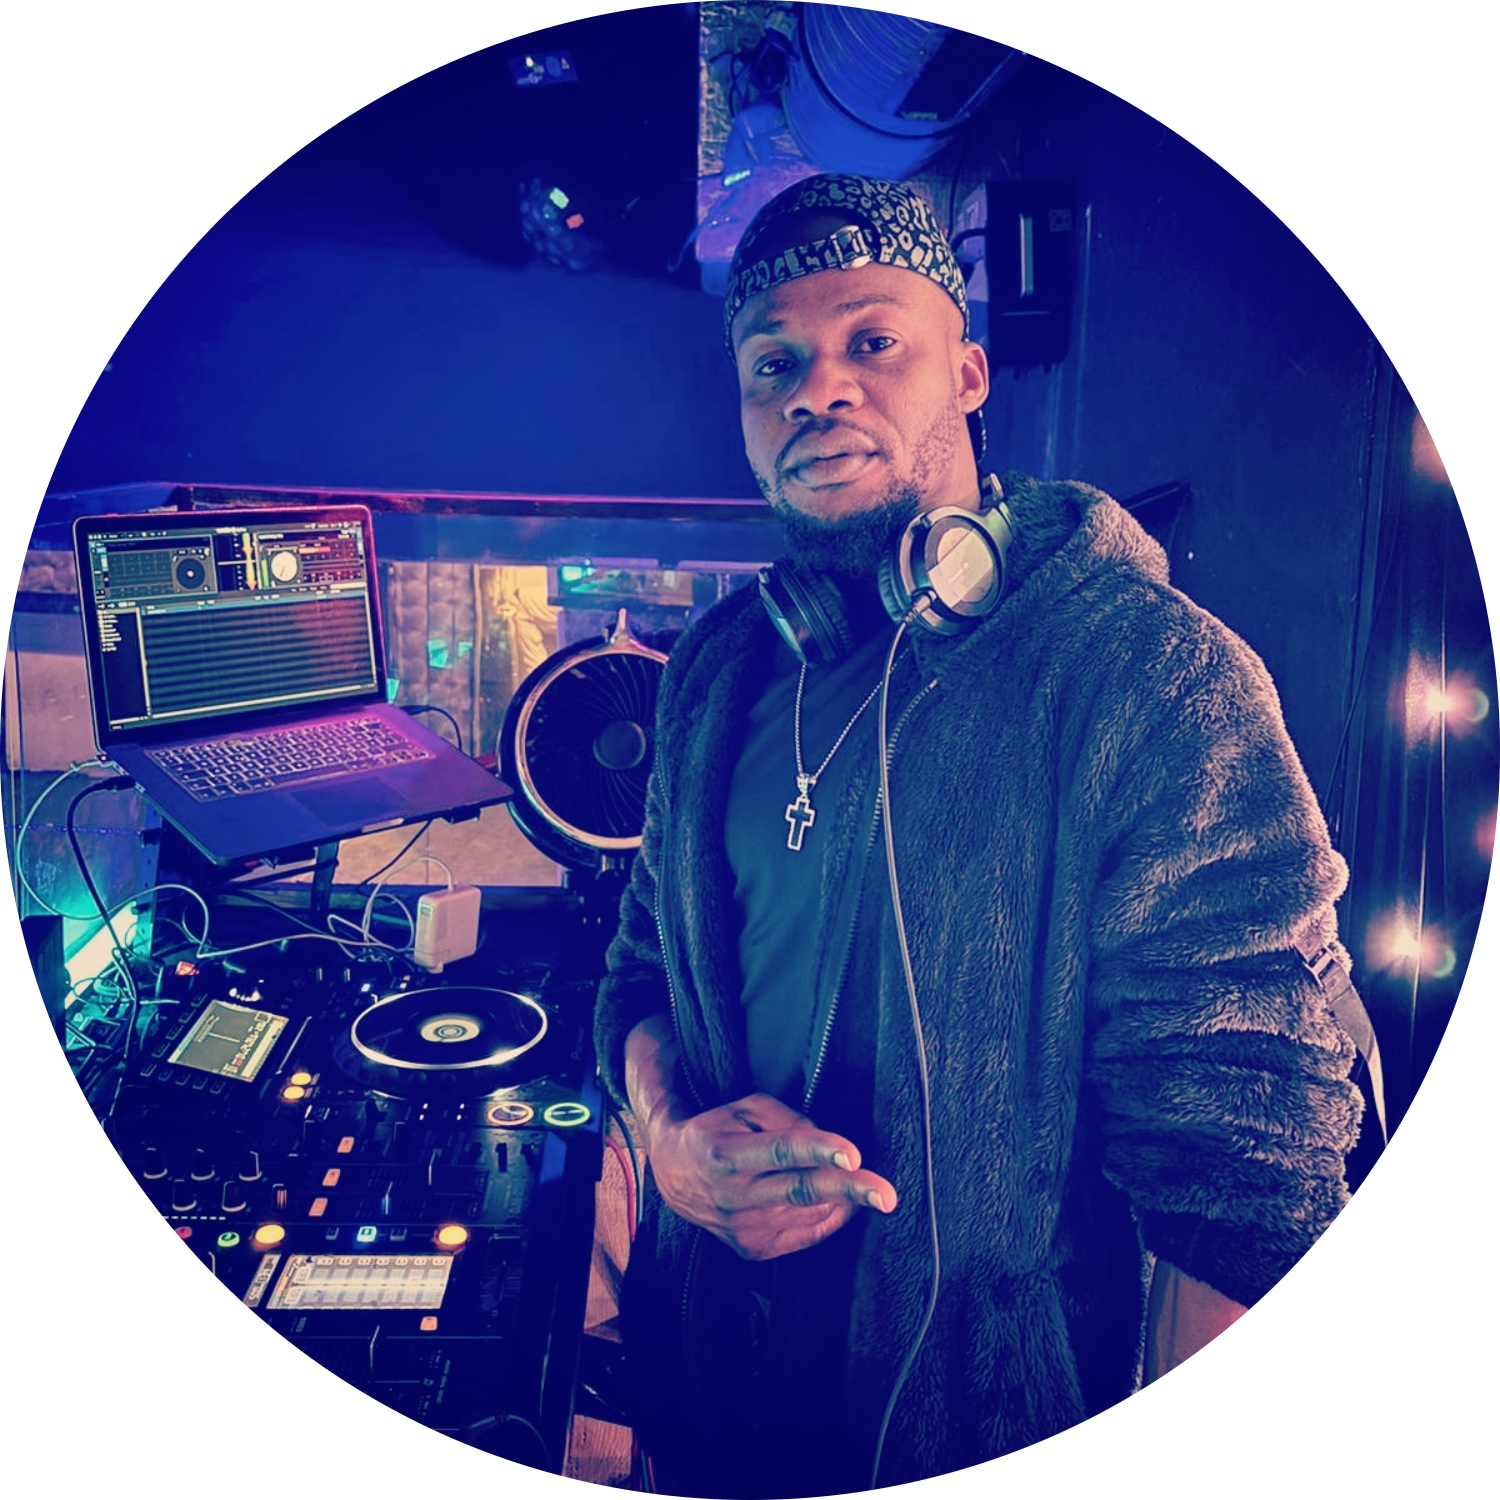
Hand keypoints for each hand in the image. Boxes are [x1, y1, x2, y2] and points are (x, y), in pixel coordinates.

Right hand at [624, 1016, 894, 1260]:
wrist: (673, 1176)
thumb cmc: (718, 1132)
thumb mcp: (745, 1109)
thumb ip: (787, 1121)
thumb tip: (827, 1145)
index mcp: (726, 1154)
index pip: (780, 1150)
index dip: (818, 1150)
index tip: (852, 1154)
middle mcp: (733, 1196)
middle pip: (802, 1190)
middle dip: (849, 1191)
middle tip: (888, 1195)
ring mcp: (743, 1229)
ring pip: (810, 1212)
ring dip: (842, 1197)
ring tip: (853, 1180)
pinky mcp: (753, 1250)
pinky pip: (807, 1233)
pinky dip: (828, 1214)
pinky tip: (833, 1199)